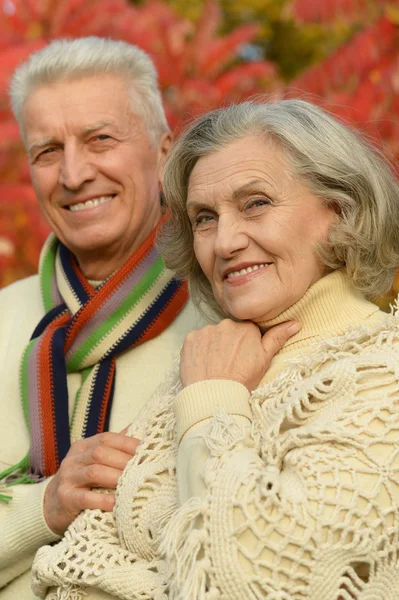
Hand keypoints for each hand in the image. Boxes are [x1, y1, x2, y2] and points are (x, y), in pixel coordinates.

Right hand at [44, 431, 138, 534]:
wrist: (51, 507)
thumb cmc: (82, 483)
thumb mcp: (94, 462)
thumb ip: (115, 449)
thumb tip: (141, 431)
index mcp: (83, 447)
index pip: (107, 438)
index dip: (128, 443)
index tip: (148, 451)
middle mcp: (74, 459)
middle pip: (101, 453)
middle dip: (125, 461)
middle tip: (145, 469)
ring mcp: (67, 478)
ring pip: (94, 472)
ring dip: (117, 477)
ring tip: (134, 484)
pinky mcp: (65, 499)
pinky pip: (86, 498)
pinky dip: (103, 500)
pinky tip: (117, 504)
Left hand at [180, 319, 300, 390]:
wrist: (215, 396)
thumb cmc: (242, 381)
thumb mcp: (264, 360)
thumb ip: (277, 338)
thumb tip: (296, 323)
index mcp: (247, 328)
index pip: (246, 331)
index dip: (244, 346)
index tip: (242, 359)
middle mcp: (226, 324)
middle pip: (228, 331)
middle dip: (228, 344)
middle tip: (228, 364)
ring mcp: (207, 330)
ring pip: (212, 335)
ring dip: (213, 346)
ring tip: (215, 366)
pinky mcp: (190, 338)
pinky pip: (196, 340)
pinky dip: (198, 350)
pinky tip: (203, 363)